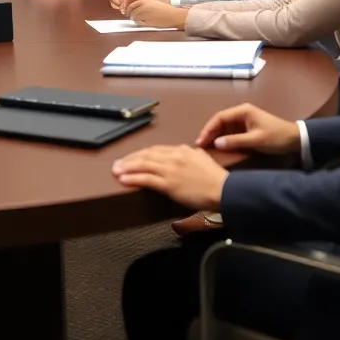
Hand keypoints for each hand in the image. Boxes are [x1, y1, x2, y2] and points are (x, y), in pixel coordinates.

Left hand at [112, 145, 227, 211]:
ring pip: (143, 165)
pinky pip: (146, 179)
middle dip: (129, 159)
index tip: (132, 158)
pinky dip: (133, 178)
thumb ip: (192, 154)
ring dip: (127, 168)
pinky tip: (124, 180)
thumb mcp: (203, 158)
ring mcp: (170, 170)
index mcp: (182, 150)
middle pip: (146, 155)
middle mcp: (174, 156)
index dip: (141, 154)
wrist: (224, 190)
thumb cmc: (216, 178)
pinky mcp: (169, 184)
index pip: (155, 149)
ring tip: (115, 171)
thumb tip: (187, 151)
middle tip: (117, 163)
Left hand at [124, 0, 187, 28]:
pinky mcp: (144, 17)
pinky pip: (136, 20)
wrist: (172, 15)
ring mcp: (142, 10)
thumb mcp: (152, 2)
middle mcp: (142, 2)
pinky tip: (144, 21)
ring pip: (132, 14)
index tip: (125, 5)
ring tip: (140, 19)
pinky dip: (138, 22)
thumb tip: (131, 6)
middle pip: (129, 6)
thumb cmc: (164, 10)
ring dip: (134, 17)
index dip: (125, 1)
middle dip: (128, 11)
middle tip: (129, 15)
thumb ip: (142, 2)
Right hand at [195, 103, 300, 154]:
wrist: (296, 140)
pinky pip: (231, 133)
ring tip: (206, 148)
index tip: (201, 141)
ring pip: (224, 128)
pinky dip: (223, 140)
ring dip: (215, 137)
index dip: (208, 129)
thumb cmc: (276, 137)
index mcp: (243, 111)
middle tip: (200, 146)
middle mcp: (241, 113)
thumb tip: (216, 143)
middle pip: (220, 122)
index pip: (219, 118)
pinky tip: (218, 148)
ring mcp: (244, 121)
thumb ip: (235, 141)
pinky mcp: (247, 129)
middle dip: (209, 133)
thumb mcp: (256, 140)